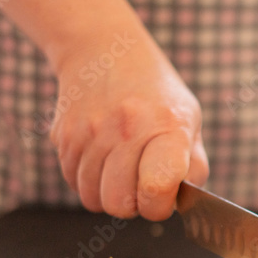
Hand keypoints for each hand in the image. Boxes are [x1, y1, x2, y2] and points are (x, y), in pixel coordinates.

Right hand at [50, 30, 207, 219]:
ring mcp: (89, 133)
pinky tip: (102, 159)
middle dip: (133, 204)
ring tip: (122, 169)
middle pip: (120, 204)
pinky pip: (73, 183)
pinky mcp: (63, 136)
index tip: (164, 195)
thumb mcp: (190, 121)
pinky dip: (89, 181)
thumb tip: (180, 202)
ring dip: (108, 194)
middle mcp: (125, 129)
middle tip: (141, 183)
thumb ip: (194, 167)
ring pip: (93, 199)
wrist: (105, 52)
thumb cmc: (157, 96)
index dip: (160, 205)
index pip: (156, 187)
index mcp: (166, 127)